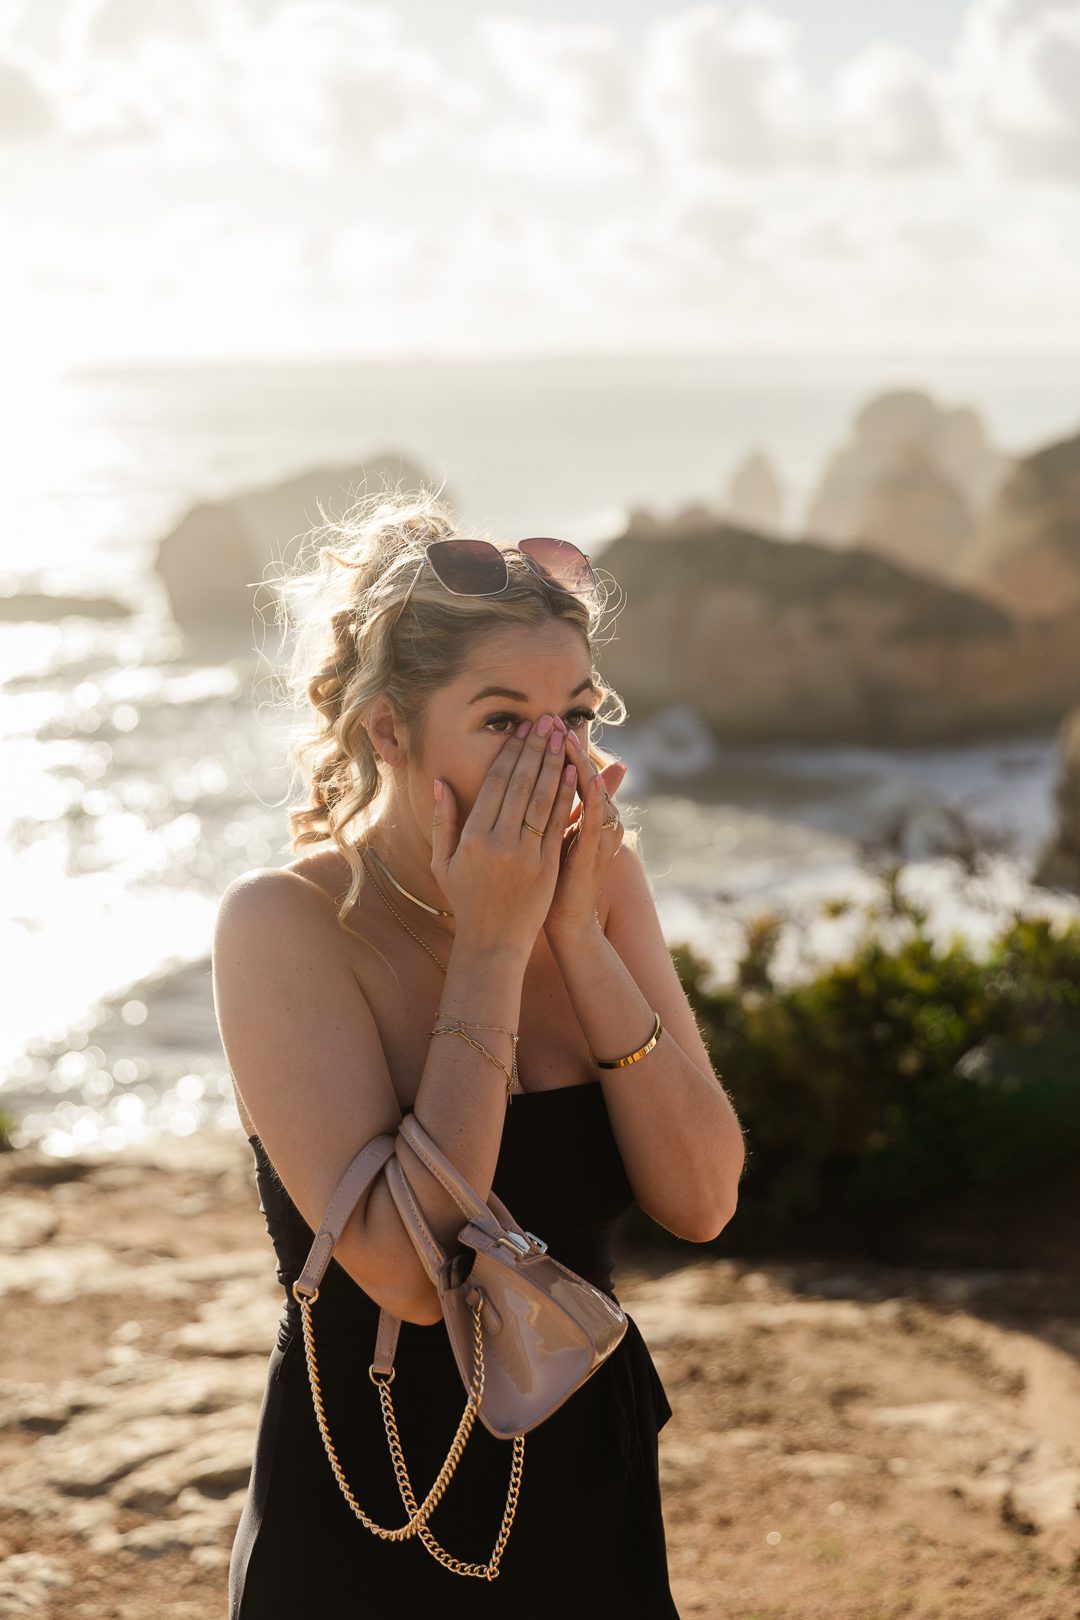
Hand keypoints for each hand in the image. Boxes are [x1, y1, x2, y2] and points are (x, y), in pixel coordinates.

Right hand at [430, 716, 579, 959]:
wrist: (493, 943)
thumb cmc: (465, 900)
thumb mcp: (443, 862)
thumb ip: (442, 821)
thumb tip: (441, 782)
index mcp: (472, 838)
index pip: (495, 785)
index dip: (510, 754)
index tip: (520, 731)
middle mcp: (499, 843)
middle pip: (520, 785)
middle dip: (535, 750)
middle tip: (546, 722)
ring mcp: (525, 855)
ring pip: (542, 800)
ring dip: (553, 765)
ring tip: (562, 738)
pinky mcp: (547, 866)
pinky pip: (558, 824)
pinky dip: (566, 797)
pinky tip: (573, 774)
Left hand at [543, 729, 626, 945]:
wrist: (567, 920)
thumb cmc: (556, 882)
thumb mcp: (560, 837)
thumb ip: (560, 806)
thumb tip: (560, 777)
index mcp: (581, 814)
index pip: (568, 772)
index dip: (554, 748)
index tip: (536, 723)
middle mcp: (595, 820)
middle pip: (579, 774)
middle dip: (563, 747)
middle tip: (551, 719)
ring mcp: (597, 835)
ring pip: (589, 791)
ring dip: (578, 762)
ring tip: (566, 736)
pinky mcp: (593, 854)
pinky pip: (594, 822)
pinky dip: (594, 799)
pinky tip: (588, 778)